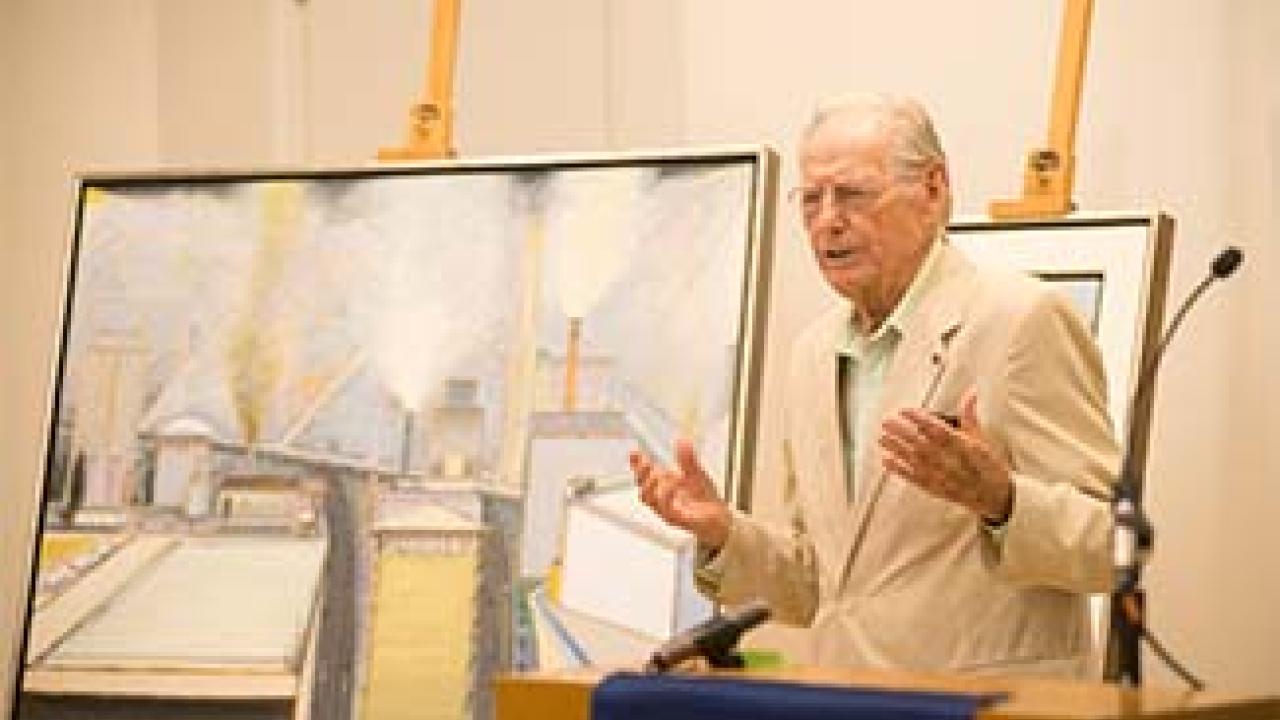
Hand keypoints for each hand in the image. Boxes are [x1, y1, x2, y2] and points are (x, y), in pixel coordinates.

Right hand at [630, 438, 731, 549]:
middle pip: (643, 487)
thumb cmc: (705, 497)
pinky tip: (673, 486)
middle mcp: (661, 499)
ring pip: (650, 499)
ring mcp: (667, 510)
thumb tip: (682, 440)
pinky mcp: (677, 519)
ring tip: (659, 474)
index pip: (645, 476)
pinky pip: (666, 509)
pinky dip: (667, 496)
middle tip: (647, 463)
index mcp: (664, 486)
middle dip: (642, 474)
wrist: (720, 518)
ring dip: (652, 485)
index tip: (634, 453)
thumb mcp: (697, 474)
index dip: (637, 465)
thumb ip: (688, 460)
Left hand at [877, 388, 1013, 521]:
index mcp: (964, 447)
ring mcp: (941, 477)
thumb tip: (971, 392)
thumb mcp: (982, 438)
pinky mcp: (935, 488)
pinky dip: (899, 470)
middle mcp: (951, 462)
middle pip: (921, 444)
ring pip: (915, 461)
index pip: (938, 430)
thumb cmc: (988, 464)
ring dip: (896, 449)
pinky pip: (914, 479)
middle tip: (886, 421)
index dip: (920, 419)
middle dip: (902, 432)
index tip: (905, 410)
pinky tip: (886, 460)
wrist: (994, 496)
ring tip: (882, 437)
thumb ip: (970, 416)